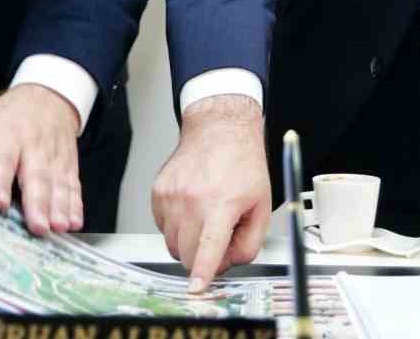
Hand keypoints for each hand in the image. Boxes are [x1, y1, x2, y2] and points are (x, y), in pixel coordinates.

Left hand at [0, 84, 82, 235]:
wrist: (46, 96)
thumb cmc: (4, 119)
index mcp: (5, 136)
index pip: (3, 160)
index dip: (1, 182)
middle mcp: (33, 146)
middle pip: (36, 176)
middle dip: (37, 203)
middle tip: (38, 227)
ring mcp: (54, 155)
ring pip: (58, 183)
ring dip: (60, 207)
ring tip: (58, 227)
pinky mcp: (68, 163)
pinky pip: (73, 185)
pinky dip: (76, 204)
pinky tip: (74, 221)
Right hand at [151, 95, 270, 293]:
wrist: (219, 130)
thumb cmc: (242, 164)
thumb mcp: (261, 205)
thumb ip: (250, 242)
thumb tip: (230, 263)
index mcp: (222, 203)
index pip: (209, 246)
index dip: (202, 271)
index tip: (196, 288)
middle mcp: (193, 199)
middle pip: (186, 253)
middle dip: (200, 259)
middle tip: (218, 242)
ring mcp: (171, 195)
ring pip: (172, 243)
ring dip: (188, 243)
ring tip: (206, 219)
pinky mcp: (158, 192)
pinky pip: (162, 227)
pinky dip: (176, 227)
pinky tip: (192, 209)